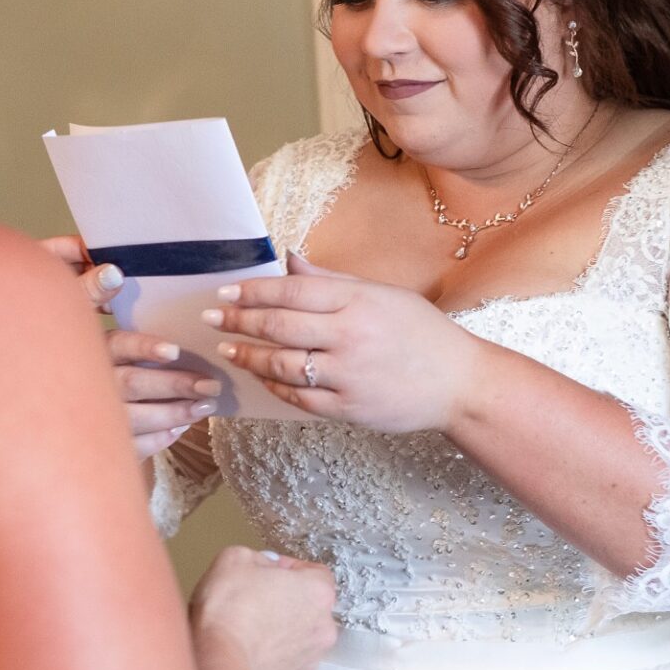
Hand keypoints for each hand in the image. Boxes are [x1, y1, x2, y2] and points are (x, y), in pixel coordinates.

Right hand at [42, 235, 219, 458]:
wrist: (37, 396)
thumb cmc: (64, 348)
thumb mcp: (74, 316)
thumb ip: (91, 293)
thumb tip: (114, 272)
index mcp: (86, 348)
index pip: (117, 346)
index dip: (144, 347)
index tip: (173, 350)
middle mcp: (87, 382)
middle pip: (133, 384)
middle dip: (174, 386)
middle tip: (210, 386)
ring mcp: (90, 417)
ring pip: (135, 420)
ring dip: (172, 414)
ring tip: (203, 408)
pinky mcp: (94, 444)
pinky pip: (130, 447)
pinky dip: (156, 440)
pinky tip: (178, 430)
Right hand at [190, 545, 336, 669]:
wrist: (218, 665)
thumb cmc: (228, 611)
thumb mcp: (235, 559)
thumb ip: (259, 558)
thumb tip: (265, 567)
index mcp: (317, 592)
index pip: (316, 574)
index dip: (291, 572)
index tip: (269, 576)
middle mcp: (323, 629)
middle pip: (310, 611)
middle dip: (287, 607)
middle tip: (255, 606)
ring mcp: (311, 662)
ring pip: (300, 643)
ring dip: (281, 638)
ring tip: (249, 637)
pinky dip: (272, 665)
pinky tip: (249, 659)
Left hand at [201, 251, 479, 433]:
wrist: (458, 383)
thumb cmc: (420, 334)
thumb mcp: (381, 295)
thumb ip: (331, 282)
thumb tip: (289, 261)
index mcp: (357, 301)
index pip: (292, 292)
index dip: (253, 292)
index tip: (226, 293)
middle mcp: (350, 336)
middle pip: (280, 327)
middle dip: (239, 322)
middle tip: (211, 319)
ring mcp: (348, 375)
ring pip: (283, 365)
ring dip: (249, 356)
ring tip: (229, 348)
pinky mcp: (349, 408)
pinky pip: (300, 399)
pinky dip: (275, 387)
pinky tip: (261, 377)